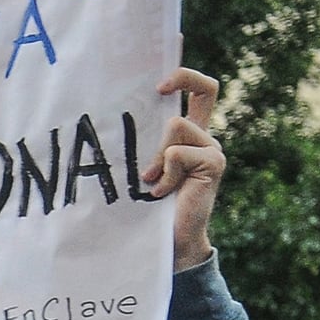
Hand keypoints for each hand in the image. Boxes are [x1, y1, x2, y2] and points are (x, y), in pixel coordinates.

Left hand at [145, 68, 224, 269]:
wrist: (168, 243)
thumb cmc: (147, 209)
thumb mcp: (141, 170)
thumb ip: (140, 147)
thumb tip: (107, 123)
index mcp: (189, 136)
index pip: (198, 93)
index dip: (183, 76)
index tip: (157, 83)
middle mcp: (204, 138)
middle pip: (207, 87)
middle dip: (183, 77)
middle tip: (157, 89)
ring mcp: (211, 150)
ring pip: (175, 125)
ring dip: (156, 155)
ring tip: (150, 182)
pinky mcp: (213, 163)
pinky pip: (176, 153)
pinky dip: (163, 174)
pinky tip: (161, 194)